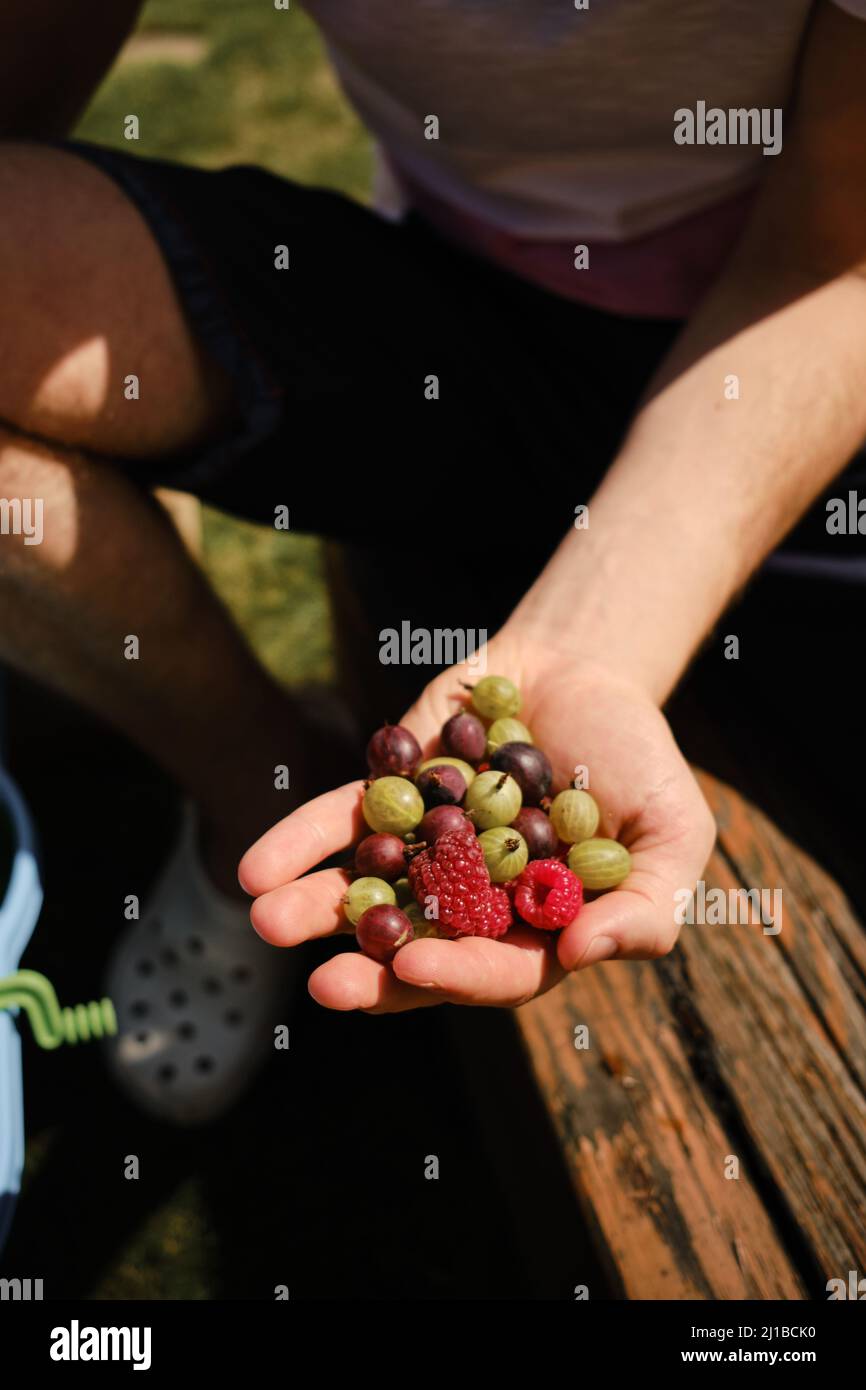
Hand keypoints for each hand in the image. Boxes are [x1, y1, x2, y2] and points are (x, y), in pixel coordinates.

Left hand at [238, 629, 714, 1011]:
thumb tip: (582, 954)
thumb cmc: (637, 759)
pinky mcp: (390, 797)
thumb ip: (645, 904)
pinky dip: (299, 843)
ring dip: (314, 910)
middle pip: (417, 950)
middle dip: (368, 972)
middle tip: (323, 985)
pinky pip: (341, 825)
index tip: (412, 966)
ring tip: (265, 919)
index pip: (499, 970)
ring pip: (365, 894)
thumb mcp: (673, 831)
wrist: (584, 668)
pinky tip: (256, 866)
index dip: (457, 974)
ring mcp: (425, 852)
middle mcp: (473, 904)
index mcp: (538, 930)